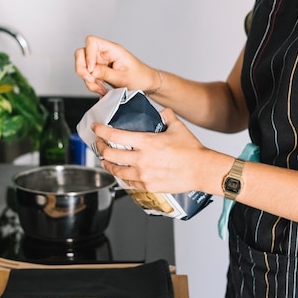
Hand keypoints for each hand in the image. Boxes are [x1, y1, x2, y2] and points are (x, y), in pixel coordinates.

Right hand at [74, 35, 159, 95]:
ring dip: (88, 80)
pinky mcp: (100, 71)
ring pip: (83, 67)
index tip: (91, 69)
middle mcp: (105, 54)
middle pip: (82, 53)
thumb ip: (105, 73)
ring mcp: (101, 62)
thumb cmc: (140, 77)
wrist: (146, 84)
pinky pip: (89, 76)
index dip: (87, 54)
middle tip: (90, 80)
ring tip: (100, 89)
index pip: (92, 42)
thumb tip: (90, 71)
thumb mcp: (123, 78)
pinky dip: (92, 84)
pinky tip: (101, 89)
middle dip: (83, 69)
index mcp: (113, 50)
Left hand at [92, 109, 210, 193]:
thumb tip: (161, 111)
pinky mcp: (148, 186)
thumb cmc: (191, 150)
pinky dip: (121, 177)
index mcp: (147, 142)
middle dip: (100, 148)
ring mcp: (144, 174)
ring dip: (107, 164)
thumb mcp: (178, 127)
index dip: (101, 131)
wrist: (202, 170)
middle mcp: (142, 159)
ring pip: (116, 170)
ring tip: (105, 160)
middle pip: (110, 154)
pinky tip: (120, 173)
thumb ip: (166, 116)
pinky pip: (128, 182)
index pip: (115, 135)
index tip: (96, 127)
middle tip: (99, 144)